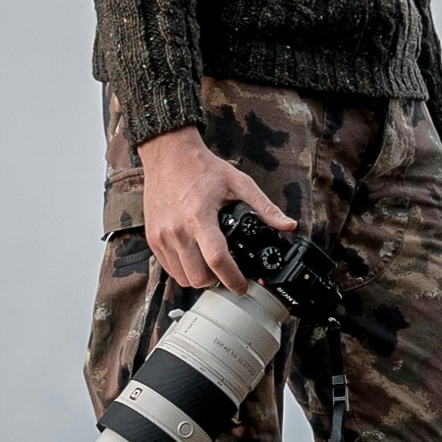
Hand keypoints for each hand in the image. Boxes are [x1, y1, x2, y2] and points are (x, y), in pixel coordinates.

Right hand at [136, 126, 293, 296]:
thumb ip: (265, 207)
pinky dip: (183, 271)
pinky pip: (168, 268)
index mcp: (200, 216)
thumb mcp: (239, 183)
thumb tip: (288, 225)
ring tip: (212, 267)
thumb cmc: (202, 168)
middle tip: (228, 274)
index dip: (233, 279)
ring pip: (182, 278)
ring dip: (199, 278)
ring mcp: (162, 236)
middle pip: (198, 276)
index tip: (242, 286)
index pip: (217, 260)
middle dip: (216, 281)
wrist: (168, 155)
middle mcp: (177, 230)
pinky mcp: (153, 238)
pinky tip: (195, 259)